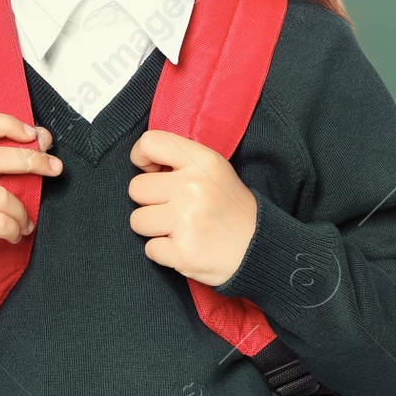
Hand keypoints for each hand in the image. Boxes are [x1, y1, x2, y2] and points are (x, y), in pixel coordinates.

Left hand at [128, 130, 256, 286]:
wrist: (258, 248)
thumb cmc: (230, 208)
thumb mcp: (215, 171)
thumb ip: (181, 161)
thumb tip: (143, 163)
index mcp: (204, 161)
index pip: (151, 143)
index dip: (141, 157)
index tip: (152, 171)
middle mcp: (194, 187)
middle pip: (137, 188)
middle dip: (150, 201)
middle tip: (177, 208)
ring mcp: (187, 220)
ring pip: (137, 220)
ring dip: (155, 228)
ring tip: (182, 228)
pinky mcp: (182, 251)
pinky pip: (150, 249)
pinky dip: (164, 252)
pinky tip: (186, 246)